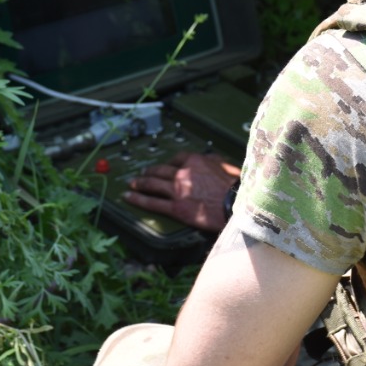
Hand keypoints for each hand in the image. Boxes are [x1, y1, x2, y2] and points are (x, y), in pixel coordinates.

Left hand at [124, 151, 240, 232]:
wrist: (236, 205)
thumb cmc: (235, 187)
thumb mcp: (226, 166)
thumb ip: (214, 161)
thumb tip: (210, 159)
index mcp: (195, 161)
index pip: (176, 158)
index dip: (168, 162)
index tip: (165, 165)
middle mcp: (182, 173)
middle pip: (160, 170)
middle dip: (149, 171)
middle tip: (142, 173)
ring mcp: (177, 190)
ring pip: (152, 184)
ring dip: (140, 183)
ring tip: (132, 184)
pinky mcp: (176, 208)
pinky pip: (152, 202)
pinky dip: (138, 199)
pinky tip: (129, 197)